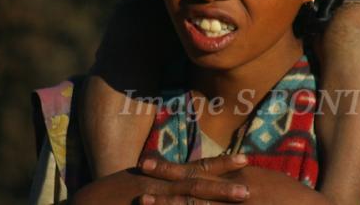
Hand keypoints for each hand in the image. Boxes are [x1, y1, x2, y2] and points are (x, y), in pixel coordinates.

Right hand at [72, 154, 249, 204]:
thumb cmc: (109, 194)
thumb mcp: (138, 180)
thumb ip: (162, 177)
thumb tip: (180, 173)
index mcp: (161, 176)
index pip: (196, 167)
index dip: (220, 164)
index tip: (244, 159)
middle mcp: (159, 186)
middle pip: (197, 185)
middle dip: (224, 187)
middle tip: (250, 188)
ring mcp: (151, 203)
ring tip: (238, 203)